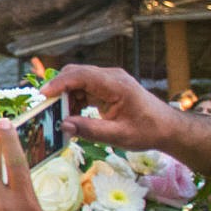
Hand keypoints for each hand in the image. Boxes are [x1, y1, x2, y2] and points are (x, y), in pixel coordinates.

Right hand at [45, 62, 187, 152]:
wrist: (168, 128)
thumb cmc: (148, 131)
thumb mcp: (119, 135)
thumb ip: (90, 130)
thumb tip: (63, 126)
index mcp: (116, 84)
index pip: (81, 76)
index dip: (59, 84)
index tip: (43, 95)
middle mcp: (110, 77)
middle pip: (76, 74)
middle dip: (58, 90)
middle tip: (45, 109)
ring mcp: (109, 81)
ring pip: (77, 81)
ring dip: (66, 98)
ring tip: (60, 118)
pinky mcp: (107, 88)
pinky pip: (84, 89)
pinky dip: (74, 101)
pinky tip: (73, 117)